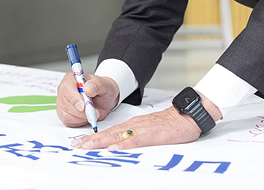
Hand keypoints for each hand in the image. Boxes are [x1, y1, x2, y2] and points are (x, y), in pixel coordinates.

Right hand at [56, 72, 119, 127]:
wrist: (105, 99)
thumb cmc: (103, 89)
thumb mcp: (105, 84)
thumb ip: (97, 85)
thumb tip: (87, 88)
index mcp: (71, 78)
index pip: (67, 88)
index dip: (74, 98)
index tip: (83, 106)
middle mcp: (64, 90)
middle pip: (65, 103)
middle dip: (81, 111)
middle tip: (94, 111)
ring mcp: (62, 102)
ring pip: (66, 114)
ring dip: (82, 117)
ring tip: (93, 112)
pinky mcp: (64, 114)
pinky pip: (68, 121)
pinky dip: (79, 121)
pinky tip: (86, 116)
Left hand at [71, 106, 200, 150]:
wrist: (187, 116)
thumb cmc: (169, 125)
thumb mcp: (149, 130)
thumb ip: (135, 136)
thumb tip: (120, 145)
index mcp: (133, 125)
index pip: (109, 132)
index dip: (94, 137)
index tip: (80, 142)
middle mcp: (134, 126)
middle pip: (109, 133)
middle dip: (92, 140)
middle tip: (76, 145)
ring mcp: (142, 129)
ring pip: (118, 136)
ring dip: (101, 141)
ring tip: (87, 146)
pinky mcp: (152, 135)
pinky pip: (135, 140)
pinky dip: (123, 144)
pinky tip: (114, 148)